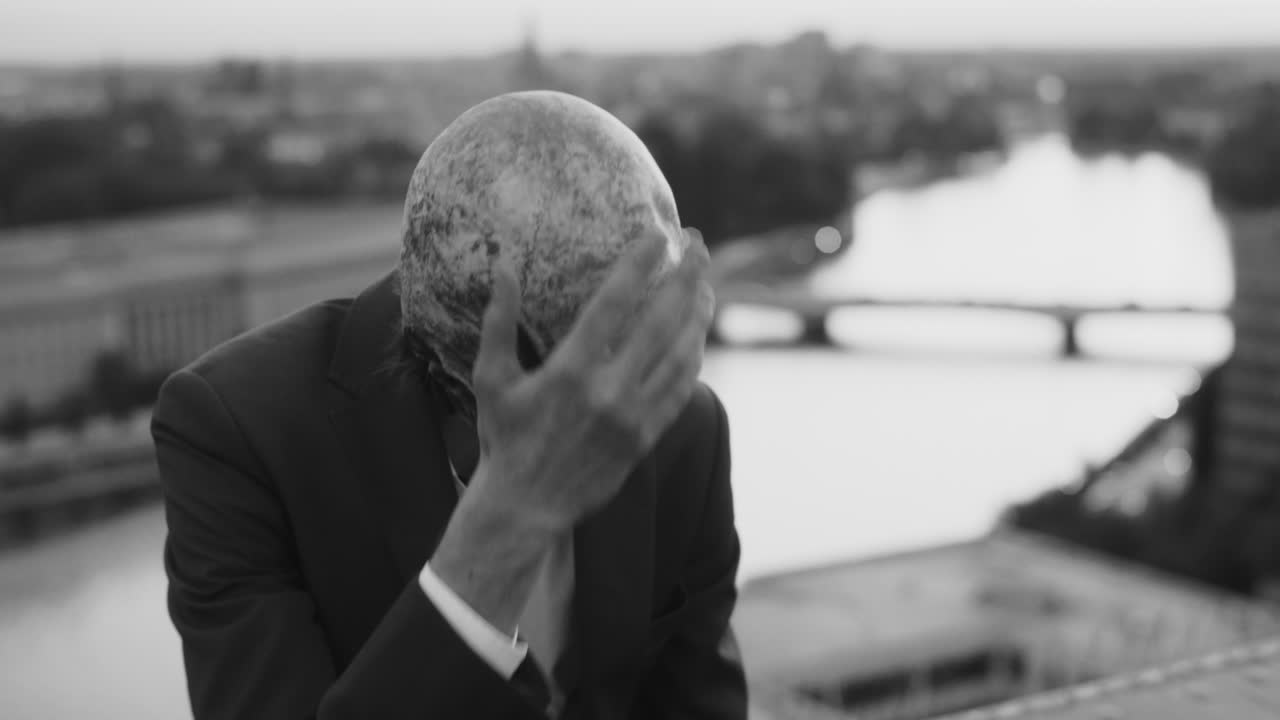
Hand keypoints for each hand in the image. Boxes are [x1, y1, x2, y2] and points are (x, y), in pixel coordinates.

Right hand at [429, 228, 713, 633]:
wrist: (526, 506)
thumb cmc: (504, 437)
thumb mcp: (491, 378)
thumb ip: (499, 320)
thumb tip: (504, 263)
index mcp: (569, 370)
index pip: (615, 302)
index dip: (640, 263)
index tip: (656, 234)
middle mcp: (608, 391)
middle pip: (662, 320)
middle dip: (686, 276)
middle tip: (698, 245)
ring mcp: (633, 416)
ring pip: (681, 353)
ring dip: (698, 313)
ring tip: (706, 283)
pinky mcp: (646, 438)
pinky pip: (681, 390)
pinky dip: (693, 357)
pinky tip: (698, 335)